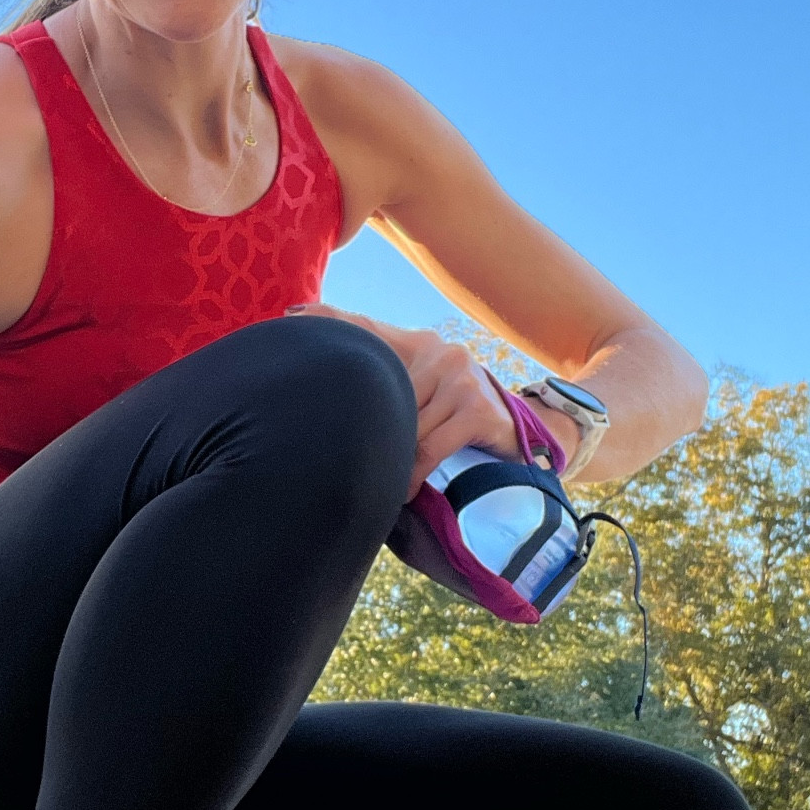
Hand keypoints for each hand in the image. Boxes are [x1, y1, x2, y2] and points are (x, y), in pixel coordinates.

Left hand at [286, 304, 517, 497]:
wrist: (518, 431)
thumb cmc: (456, 414)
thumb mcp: (420, 389)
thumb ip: (381, 379)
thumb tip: (318, 345)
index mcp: (418, 344)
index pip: (367, 329)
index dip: (329, 319)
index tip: (291, 319)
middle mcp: (438, 353)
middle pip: (383, 394)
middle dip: (365, 427)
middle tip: (338, 450)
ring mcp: (460, 379)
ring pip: (404, 428)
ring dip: (390, 460)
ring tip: (376, 480)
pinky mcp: (476, 410)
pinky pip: (429, 449)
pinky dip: (412, 475)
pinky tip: (403, 491)